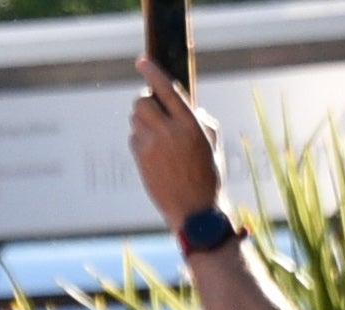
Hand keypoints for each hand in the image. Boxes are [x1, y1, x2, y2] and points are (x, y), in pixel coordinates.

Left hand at [130, 57, 223, 225]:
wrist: (195, 213)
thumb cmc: (207, 178)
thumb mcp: (212, 147)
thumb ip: (202, 122)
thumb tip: (192, 106)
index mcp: (191, 125)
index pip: (166, 89)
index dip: (152, 72)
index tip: (142, 62)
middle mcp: (170, 132)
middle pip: (142, 101)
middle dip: (146, 103)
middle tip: (153, 112)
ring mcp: (153, 146)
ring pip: (136, 119)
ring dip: (143, 123)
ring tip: (158, 139)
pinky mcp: (141, 159)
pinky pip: (133, 139)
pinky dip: (141, 142)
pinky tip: (154, 157)